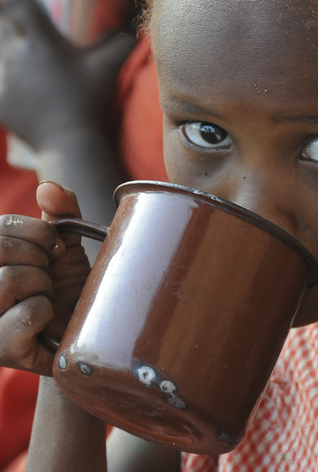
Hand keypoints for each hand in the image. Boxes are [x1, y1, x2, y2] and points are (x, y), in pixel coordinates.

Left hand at [0, 0, 135, 148]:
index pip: (17, 2)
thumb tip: (133, 32)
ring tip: (6, 43)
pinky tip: (3, 75)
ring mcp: (3, 78)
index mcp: (42, 43)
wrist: (71, 143)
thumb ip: (120, 47)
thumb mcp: (107, 71)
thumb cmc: (91, 104)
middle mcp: (16, 55)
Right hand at [0, 181, 90, 375]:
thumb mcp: (67, 245)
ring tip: (47, 297)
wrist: (89, 330)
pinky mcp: (2, 349)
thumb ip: (61, 213)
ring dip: (43, 286)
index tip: (56, 249)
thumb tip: (47, 187)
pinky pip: (25, 316)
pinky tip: (47, 321)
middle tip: (50, 275)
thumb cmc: (71, 286)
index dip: (39, 233)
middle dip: (39, 258)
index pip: (1, 226)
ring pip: (8, 281)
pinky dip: (46, 312)